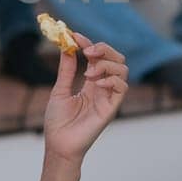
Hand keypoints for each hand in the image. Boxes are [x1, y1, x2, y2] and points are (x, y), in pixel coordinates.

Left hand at [41, 33, 127, 164]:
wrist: (59, 144)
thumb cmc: (58, 122)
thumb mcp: (60, 90)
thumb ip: (67, 69)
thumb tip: (67, 47)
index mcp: (91, 82)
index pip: (98, 56)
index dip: (89, 43)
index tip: (75, 36)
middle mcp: (103, 87)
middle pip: (116, 58)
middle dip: (104, 49)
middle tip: (88, 52)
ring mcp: (108, 96)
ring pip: (122, 69)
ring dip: (106, 65)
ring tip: (89, 74)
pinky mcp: (112, 108)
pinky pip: (122, 87)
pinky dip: (112, 80)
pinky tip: (97, 83)